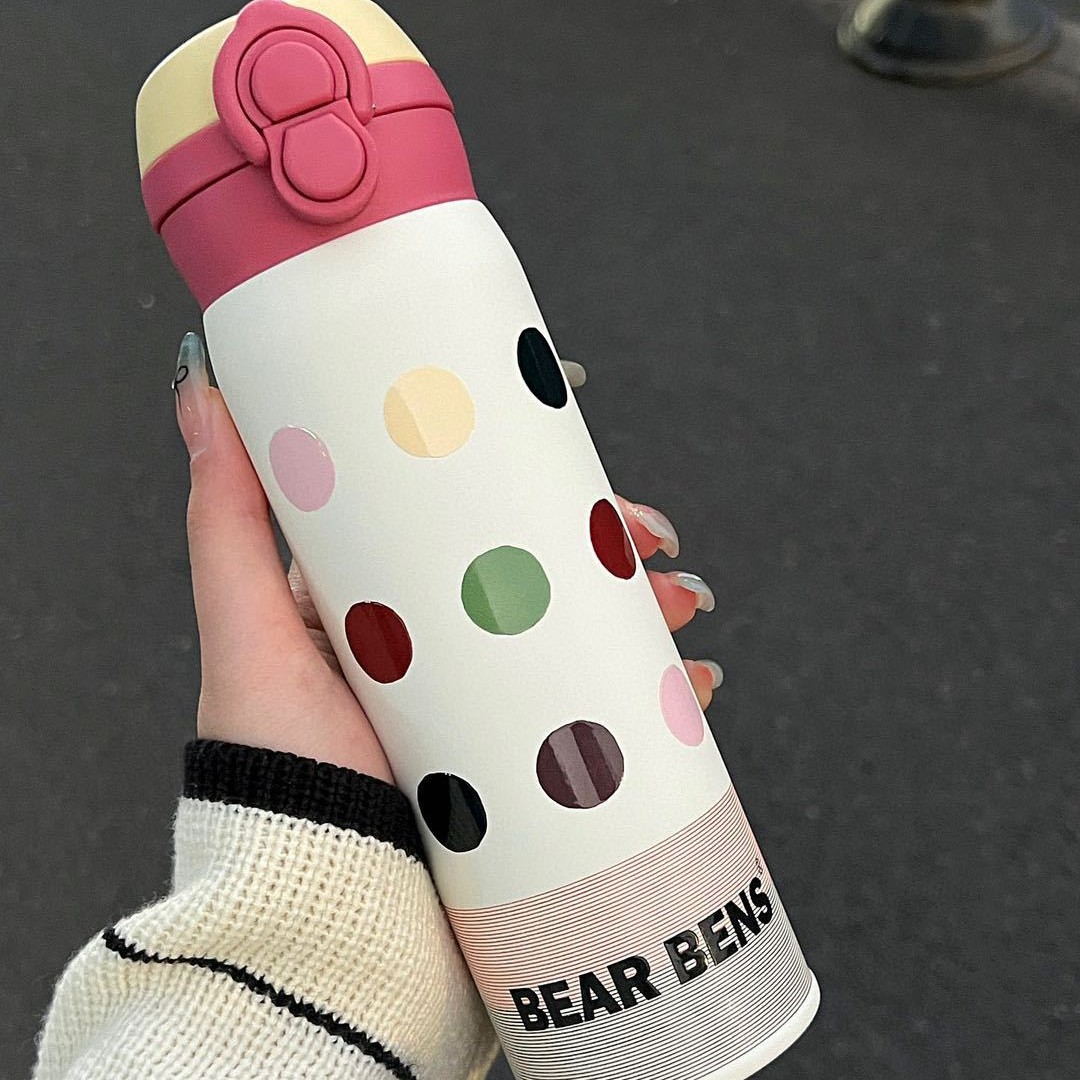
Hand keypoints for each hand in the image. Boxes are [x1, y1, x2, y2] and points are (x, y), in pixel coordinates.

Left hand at [174, 333, 723, 779]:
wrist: (322, 912)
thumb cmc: (276, 775)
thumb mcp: (247, 633)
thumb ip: (226, 520)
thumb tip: (202, 389)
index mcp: (377, 609)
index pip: (462, 526)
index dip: (528, 491)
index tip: (578, 468)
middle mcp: (435, 653)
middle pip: (537, 578)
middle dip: (609, 553)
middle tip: (657, 544)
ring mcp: (483, 710)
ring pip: (579, 640)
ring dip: (642, 616)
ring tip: (685, 610)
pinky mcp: (520, 767)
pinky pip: (598, 716)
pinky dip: (653, 697)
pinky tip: (690, 688)